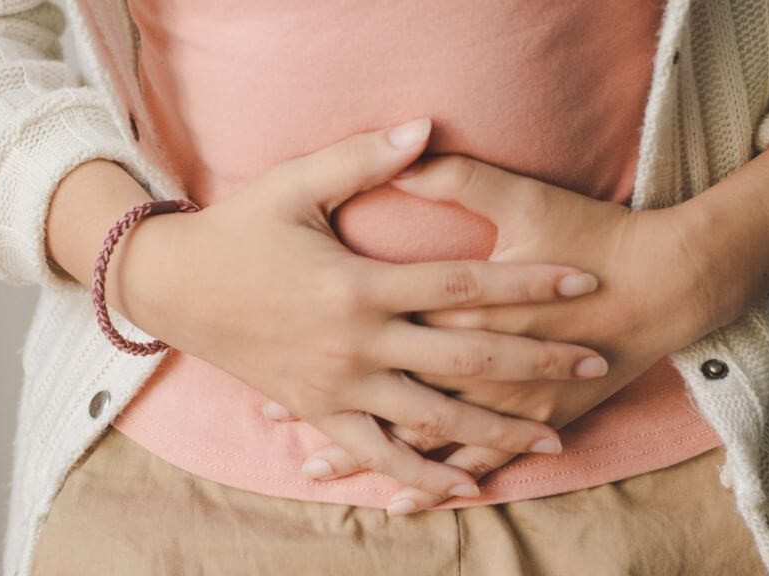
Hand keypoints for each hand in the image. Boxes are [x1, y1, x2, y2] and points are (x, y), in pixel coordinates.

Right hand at [116, 121, 610, 498]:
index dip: (528, 284)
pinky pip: (376, 452)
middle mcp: (356, 343)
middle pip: (466, 359)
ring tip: (554, 438)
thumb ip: (363, 160)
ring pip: (433, 418)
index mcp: (358, 284)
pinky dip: (420, 474)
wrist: (173, 287)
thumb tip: (425, 127)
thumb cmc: (237, 230)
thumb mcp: (295, 185)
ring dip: (497, 430)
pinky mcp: (317, 411)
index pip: (464, 286)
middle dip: (537, 362)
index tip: (584, 282)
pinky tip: (463, 487)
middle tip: (595, 363)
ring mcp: (338, 386)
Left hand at [276, 153, 716, 513]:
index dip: (324, 332)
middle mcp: (473, 359)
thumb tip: (407, 147)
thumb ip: (459, 178)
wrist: (666, 282)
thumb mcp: (523, 197)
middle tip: (271, 415)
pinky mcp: (534, 417)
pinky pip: (477, 462)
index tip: (272, 342)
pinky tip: (404, 501)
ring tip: (316, 467)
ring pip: (421, 435)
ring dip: (368, 451)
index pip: (379, 320)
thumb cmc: (593, 234)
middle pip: (386, 387)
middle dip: (329, 403)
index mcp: (459, 303)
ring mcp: (504, 397)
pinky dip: (438, 482)